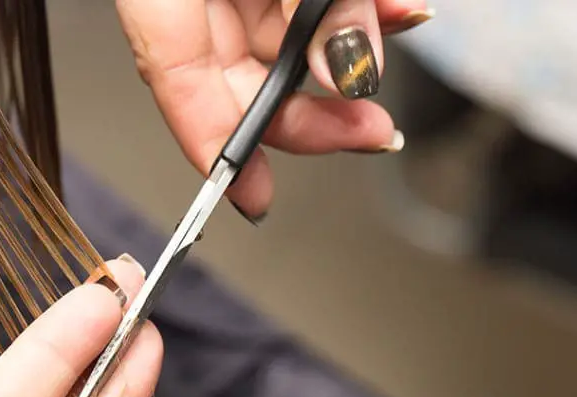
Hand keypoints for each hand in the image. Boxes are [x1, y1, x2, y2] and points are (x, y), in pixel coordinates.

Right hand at [115, 0, 432, 218]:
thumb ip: (305, 8)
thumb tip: (346, 67)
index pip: (178, 84)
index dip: (219, 150)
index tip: (253, 199)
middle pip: (239, 74)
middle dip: (312, 111)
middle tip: (367, 129)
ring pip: (286, 36)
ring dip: (350, 49)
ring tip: (394, 36)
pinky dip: (362, 6)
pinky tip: (398, 11)